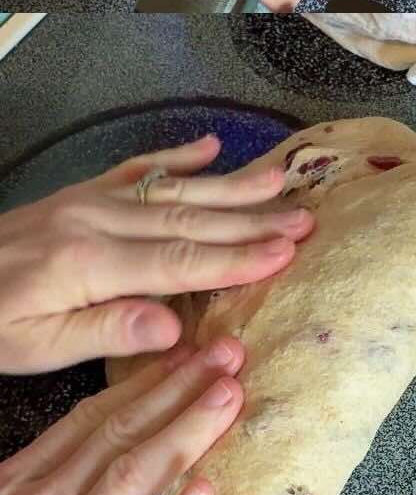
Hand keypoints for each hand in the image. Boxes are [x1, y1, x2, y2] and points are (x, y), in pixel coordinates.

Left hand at [0, 135, 312, 373]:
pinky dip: (178, 157)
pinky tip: (213, 147)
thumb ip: (104, 331)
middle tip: (304, 220)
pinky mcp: (85, 191)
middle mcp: (99, 220)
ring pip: (176, 191)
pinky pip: (139, 168)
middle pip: (191, 220)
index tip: (286, 255)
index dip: (236, 259)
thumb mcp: (32, 348)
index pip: (179, 263)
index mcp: (88, 264)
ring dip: (232, 187)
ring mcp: (94, 199)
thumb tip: (173, 327)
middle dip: (252, 222)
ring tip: (280, 181)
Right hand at [0, 337, 245, 494]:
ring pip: (128, 481)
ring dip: (183, 432)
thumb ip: (38, 475)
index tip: (186, 352)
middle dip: (177, 389)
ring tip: (227, 398)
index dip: (144, 381)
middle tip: (225, 355)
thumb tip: (94, 437)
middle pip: (119, 436)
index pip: (91, 420)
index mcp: (18, 486)